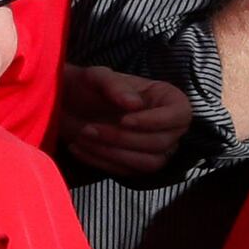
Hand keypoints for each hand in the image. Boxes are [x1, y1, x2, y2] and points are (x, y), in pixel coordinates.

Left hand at [50, 65, 192, 179]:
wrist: (68, 104)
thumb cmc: (87, 85)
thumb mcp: (97, 77)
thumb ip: (115, 85)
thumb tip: (134, 104)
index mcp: (167, 99)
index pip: (180, 115)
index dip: (155, 121)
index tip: (124, 120)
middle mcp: (168, 126)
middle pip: (161, 143)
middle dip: (123, 138)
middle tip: (89, 128)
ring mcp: (156, 148)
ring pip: (149, 163)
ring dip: (113, 153)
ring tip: (83, 138)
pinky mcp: (137, 164)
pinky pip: (128, 172)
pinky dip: (101, 161)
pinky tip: (78, 148)